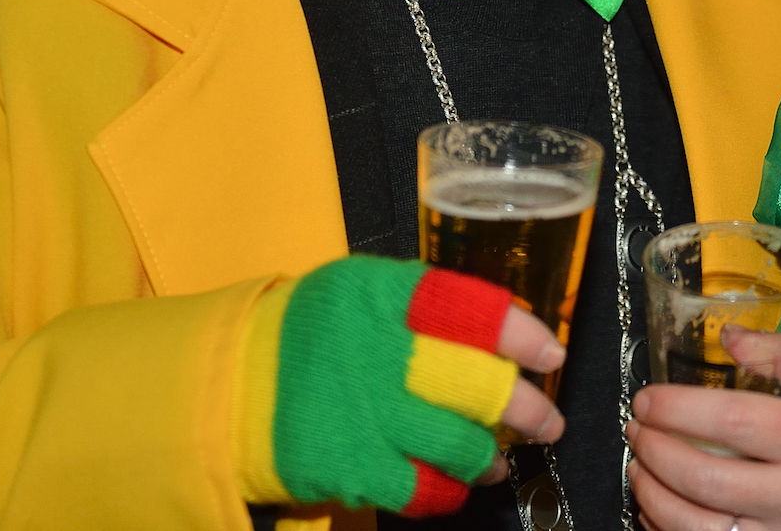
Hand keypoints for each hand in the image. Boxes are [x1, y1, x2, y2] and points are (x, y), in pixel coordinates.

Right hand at [239, 257, 565, 514]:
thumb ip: (427, 305)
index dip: (520, 333)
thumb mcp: (361, 292)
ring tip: (498, 457)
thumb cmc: (313, 334)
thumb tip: (508, 334)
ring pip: (459, 442)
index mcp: (381, 296)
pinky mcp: (351, 468)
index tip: (550, 352)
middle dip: (525, 407)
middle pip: (476, 383)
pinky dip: (449, 488)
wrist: (230, 387)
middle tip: (547, 421)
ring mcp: (364, 414)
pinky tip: (455, 481)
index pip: (469, 307)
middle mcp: (376, 352)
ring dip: (491, 454)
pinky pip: (424, 488)